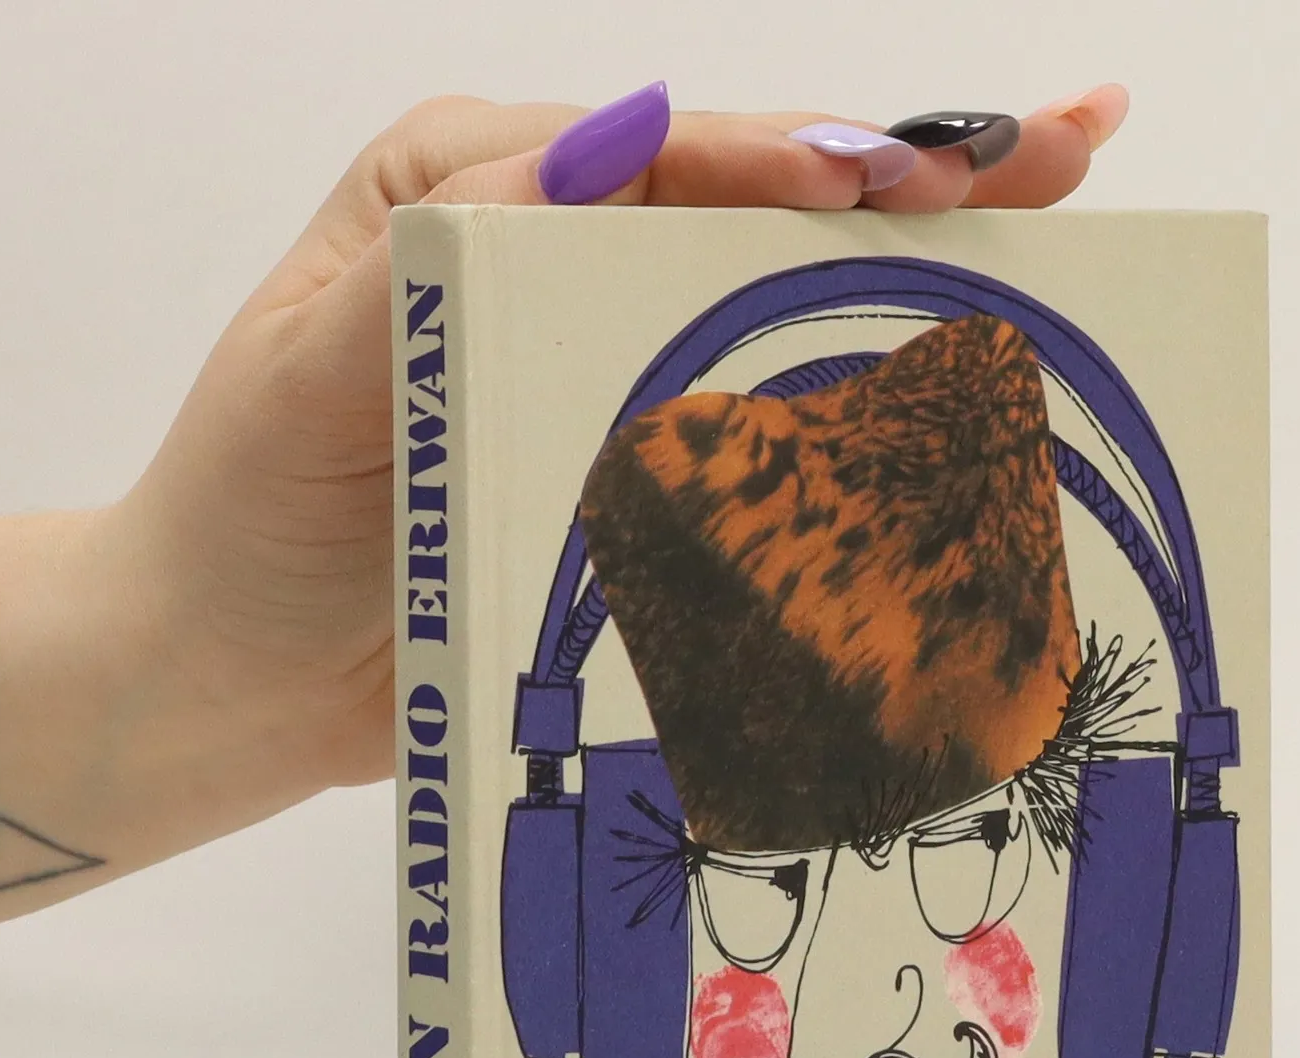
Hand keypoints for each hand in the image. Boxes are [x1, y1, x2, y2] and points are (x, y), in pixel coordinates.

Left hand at [112, 87, 1132, 795]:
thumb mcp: (321, 357)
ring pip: (780, 316)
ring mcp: (605, 374)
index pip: (675, 155)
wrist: (229, 681)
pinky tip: (956, 405)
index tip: (925, 177)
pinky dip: (856, 426)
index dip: (808, 159)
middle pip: (759, 212)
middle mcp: (557, 263)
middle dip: (918, 182)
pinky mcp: (631, 480)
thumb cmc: (247, 513)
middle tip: (1070, 157)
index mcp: (481, 191)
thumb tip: (628, 134)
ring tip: (1060, 246)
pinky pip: (759, 443)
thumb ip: (459, 244)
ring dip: (918, 285)